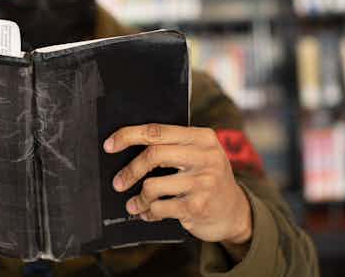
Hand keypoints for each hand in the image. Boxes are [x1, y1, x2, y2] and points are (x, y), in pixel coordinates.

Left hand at [103, 124, 251, 245]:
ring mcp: (204, 182)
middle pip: (153, 155)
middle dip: (130, 171)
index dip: (128, 136)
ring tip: (135, 203)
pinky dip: (148, 213)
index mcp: (202, 137)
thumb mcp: (198, 154)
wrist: (236, 212)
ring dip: (138, 198)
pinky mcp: (198, 207)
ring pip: (152, 186)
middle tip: (117, 183)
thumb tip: (125, 144)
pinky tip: (149, 213)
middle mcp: (206, 157)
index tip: (109, 145)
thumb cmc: (206, 178)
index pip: (157, 131)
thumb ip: (171, 146)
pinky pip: (159, 208)